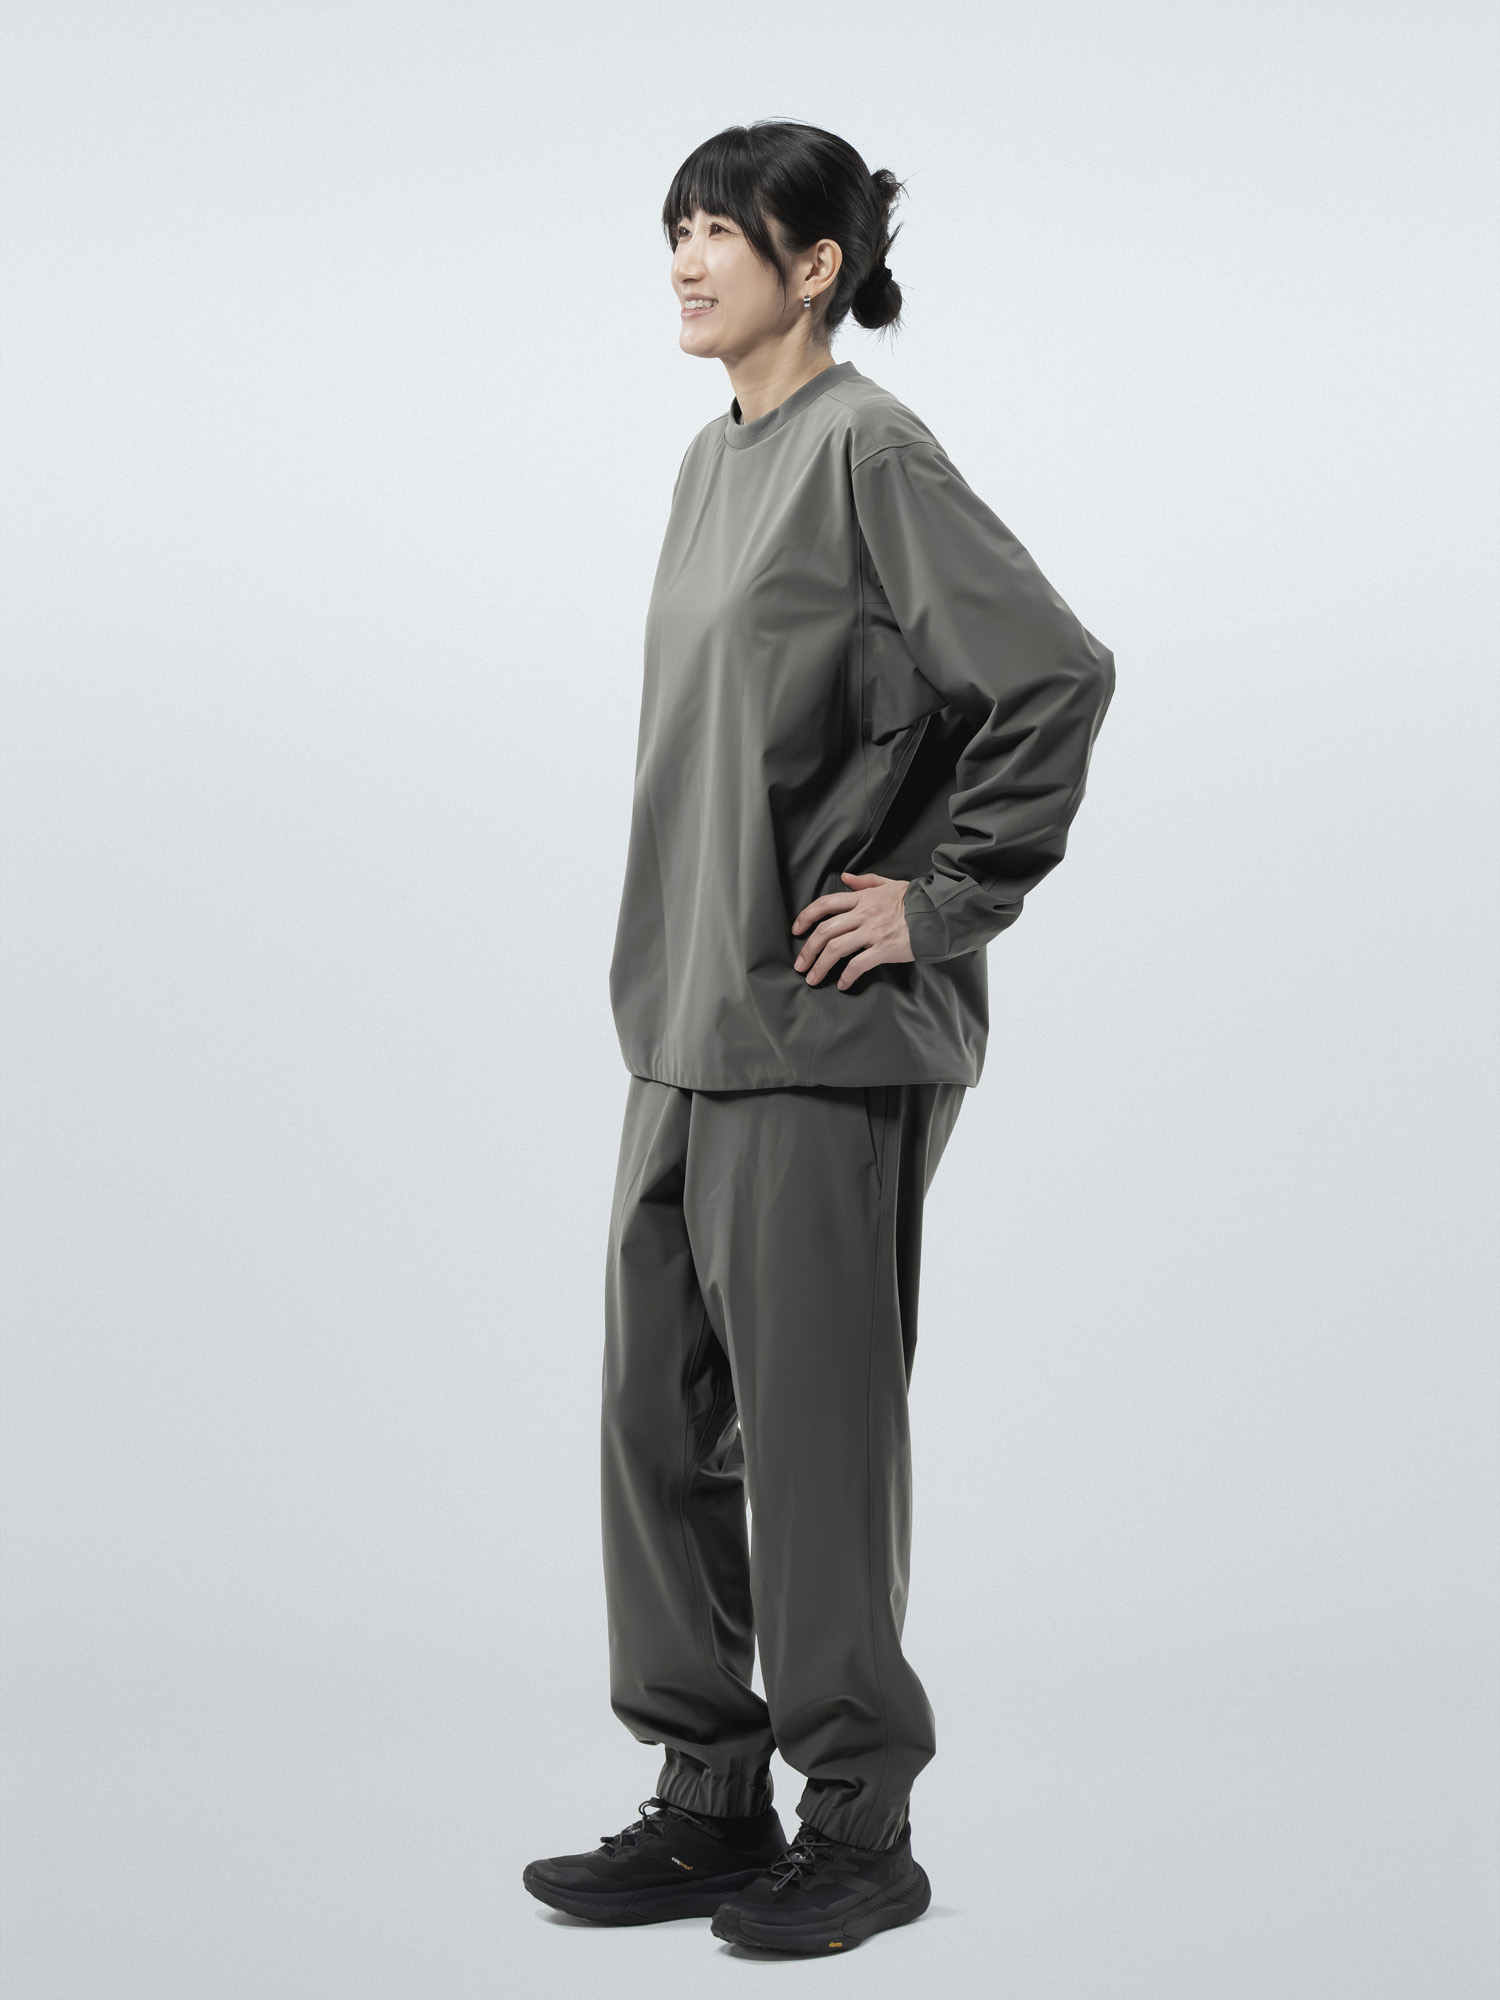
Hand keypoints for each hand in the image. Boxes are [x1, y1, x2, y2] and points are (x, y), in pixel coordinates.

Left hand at [791, 872, 913, 990]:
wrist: (940, 914)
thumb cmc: (917, 901)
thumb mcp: (890, 884)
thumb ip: (866, 882)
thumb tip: (845, 877)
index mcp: (863, 898)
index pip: (826, 904)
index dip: (806, 916)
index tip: (796, 930)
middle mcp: (864, 914)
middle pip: (825, 930)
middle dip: (808, 949)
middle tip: (800, 964)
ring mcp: (873, 932)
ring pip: (836, 948)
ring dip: (820, 966)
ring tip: (813, 978)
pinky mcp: (884, 949)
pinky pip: (858, 964)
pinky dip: (846, 976)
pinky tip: (842, 984)